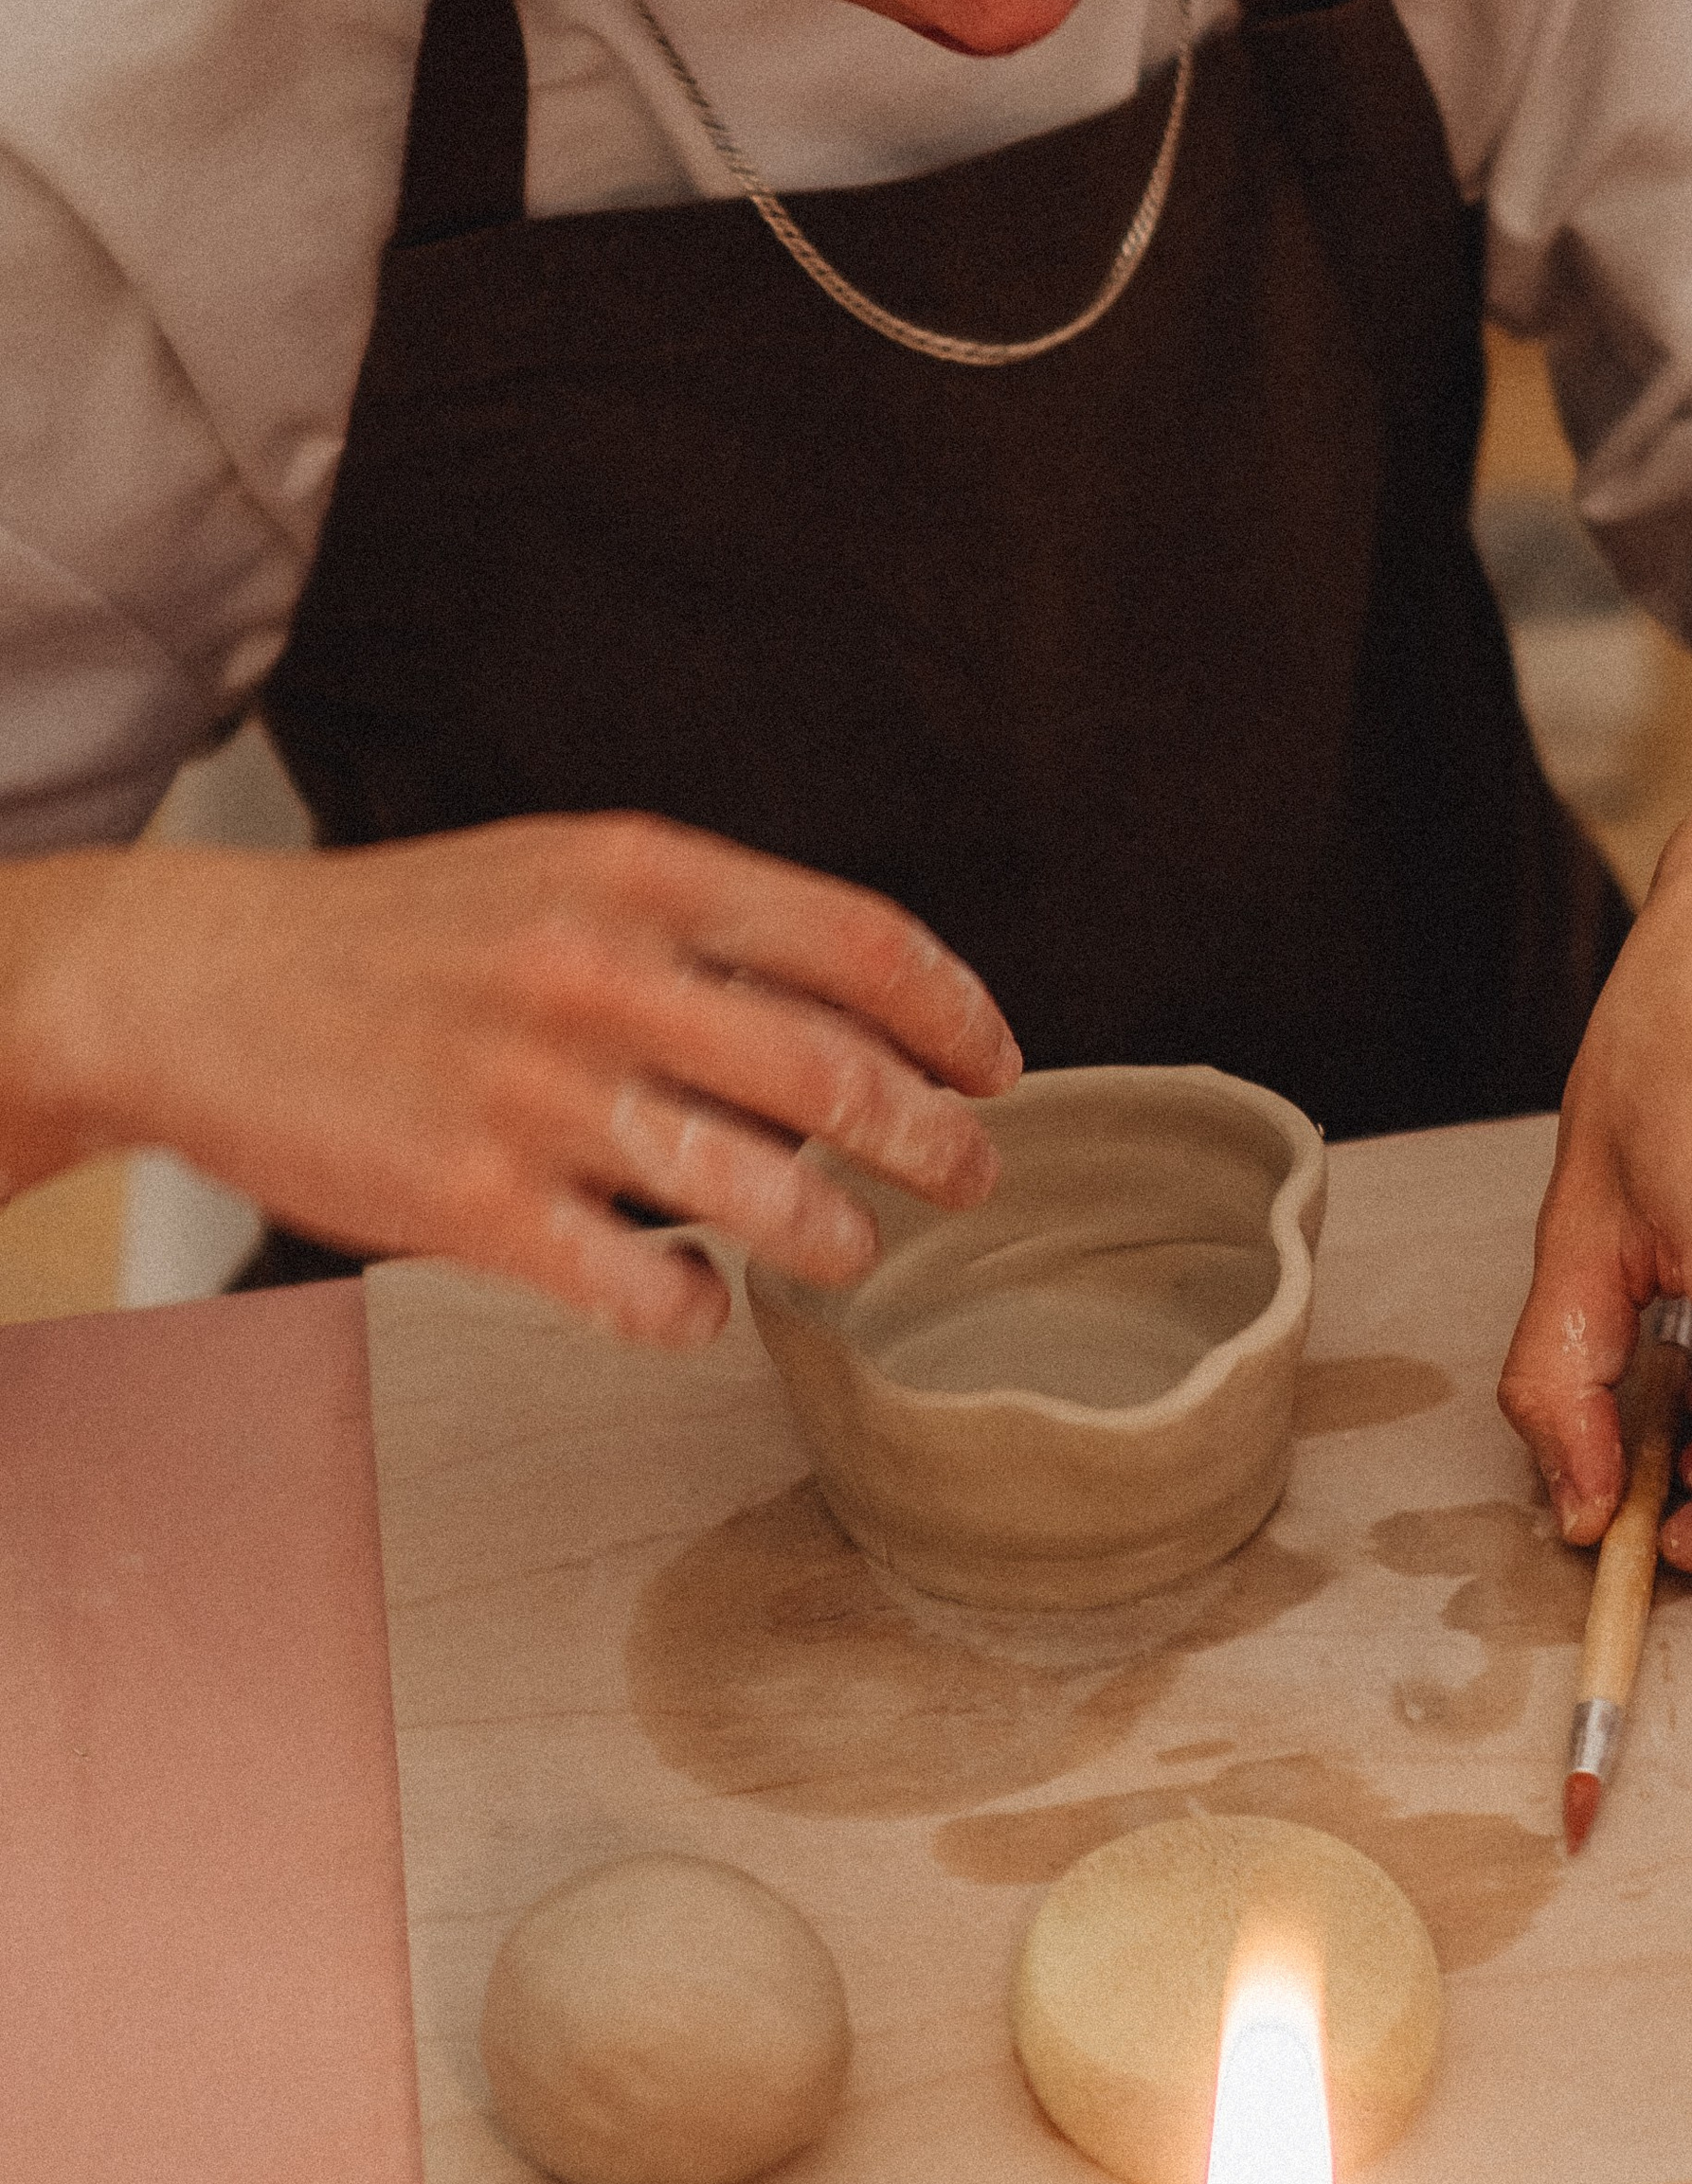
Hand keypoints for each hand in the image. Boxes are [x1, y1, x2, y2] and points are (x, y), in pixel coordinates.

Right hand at [0, 815, 1020, 1342]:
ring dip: (834, 1235)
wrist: (203, 982)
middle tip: (969, 1178)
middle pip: (836, 1076)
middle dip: (934, 1142)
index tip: (996, 1069)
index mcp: (638, 874)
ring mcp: (537, 1093)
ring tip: (846, 1248)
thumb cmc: (409, 934)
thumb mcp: (565, 873)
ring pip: (759, 1191)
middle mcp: (600, 974)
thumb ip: (705, 928)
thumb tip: (866, 1008)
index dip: (954, 1015)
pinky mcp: (472, 1204)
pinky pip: (637, 1287)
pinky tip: (697, 1302)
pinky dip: (693, 1310)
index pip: (857, 940)